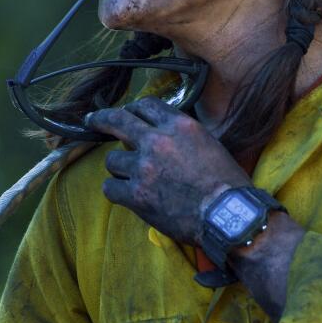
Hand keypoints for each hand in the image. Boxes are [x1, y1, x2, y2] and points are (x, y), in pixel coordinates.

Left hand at [85, 97, 252, 245]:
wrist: (229, 217)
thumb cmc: (226, 183)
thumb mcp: (209, 143)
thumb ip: (181, 134)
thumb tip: (159, 129)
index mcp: (179, 126)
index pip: (145, 105)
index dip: (133, 109)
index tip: (126, 113)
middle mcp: (157, 142)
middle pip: (117, 121)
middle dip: (101, 119)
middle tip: (93, 121)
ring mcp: (144, 168)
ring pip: (112, 160)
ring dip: (119, 168)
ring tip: (133, 178)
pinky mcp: (136, 195)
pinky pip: (109, 188)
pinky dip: (116, 191)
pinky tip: (125, 195)